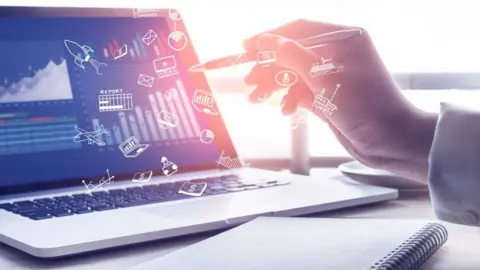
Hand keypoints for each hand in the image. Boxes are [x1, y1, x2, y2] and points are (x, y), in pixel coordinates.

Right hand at [244, 19, 436, 181]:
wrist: (390, 142)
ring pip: (295, 74)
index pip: (299, 30)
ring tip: (256, 98)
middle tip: (248, 81)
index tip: (246, 48)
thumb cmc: (365, 106)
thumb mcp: (325, 79)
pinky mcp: (329, 96)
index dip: (270, 38)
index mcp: (343, 39)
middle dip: (269, 67)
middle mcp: (338, 54)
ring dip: (275, 85)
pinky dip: (291, 99)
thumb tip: (267, 41)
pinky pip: (302, 92)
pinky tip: (285, 111)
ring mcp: (333, 76)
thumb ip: (293, 57)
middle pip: (293, 53)